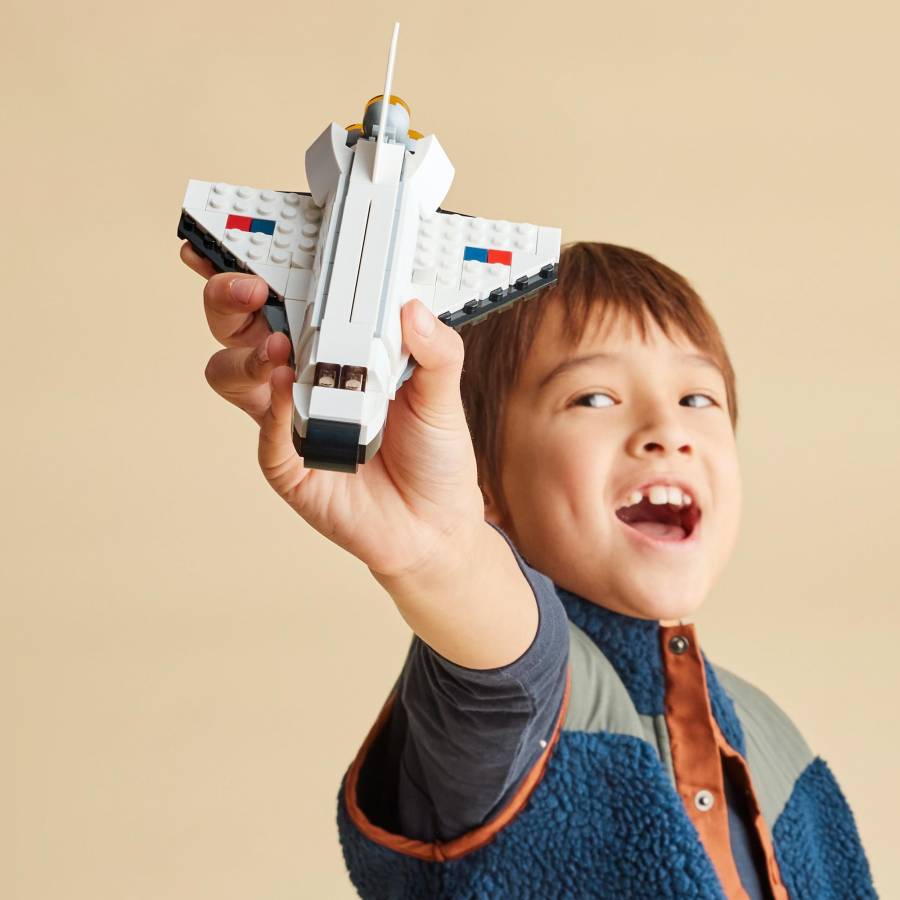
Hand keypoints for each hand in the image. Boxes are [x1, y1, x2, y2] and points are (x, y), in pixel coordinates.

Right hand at [180, 242, 485, 580]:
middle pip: (239, 325)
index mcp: (334, 347)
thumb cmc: (433, 452)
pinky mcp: (287, 463)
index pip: (286, 296)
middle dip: (228, 296)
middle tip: (245, 285)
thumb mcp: (443, 392)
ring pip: (231, 373)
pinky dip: (270, 406)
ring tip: (279, 348)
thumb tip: (413, 306)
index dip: (257, 266)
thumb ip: (434, 350)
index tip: (238, 236)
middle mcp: (301, 376)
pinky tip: (287, 389)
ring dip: (245, 352)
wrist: (435, 525)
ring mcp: (286, 418)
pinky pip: (264, 430)